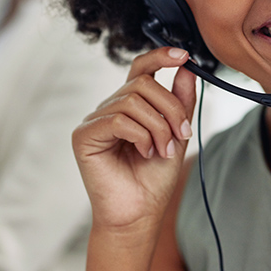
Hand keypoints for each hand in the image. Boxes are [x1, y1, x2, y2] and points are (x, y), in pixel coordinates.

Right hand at [73, 47, 197, 232]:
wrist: (139, 215)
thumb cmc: (153, 180)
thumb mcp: (176, 135)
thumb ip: (180, 103)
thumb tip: (186, 69)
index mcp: (129, 106)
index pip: (140, 69)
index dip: (160, 56)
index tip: (184, 55)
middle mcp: (110, 109)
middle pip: (143, 83)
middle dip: (170, 108)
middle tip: (182, 135)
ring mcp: (95, 121)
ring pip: (132, 100)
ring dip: (158, 127)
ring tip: (162, 151)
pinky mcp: (84, 136)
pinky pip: (118, 119)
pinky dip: (140, 136)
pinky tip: (144, 154)